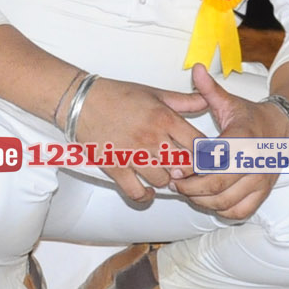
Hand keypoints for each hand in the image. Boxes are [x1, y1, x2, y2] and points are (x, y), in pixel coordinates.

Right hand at [71, 76, 207, 202]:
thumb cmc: (116, 95)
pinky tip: (148, 190)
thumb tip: (205, 101)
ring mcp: (133, 154)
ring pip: (164, 180)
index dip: (205, 154)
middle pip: (185, 166)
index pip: (198, 144)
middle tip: (185, 169)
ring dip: (166, 180)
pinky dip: (145, 196)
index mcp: (164, 118)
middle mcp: (151, 137)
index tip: (203, 158)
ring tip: (163, 173)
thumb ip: (183, 100)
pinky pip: (136, 192)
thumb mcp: (154, 93)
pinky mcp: (115, 167)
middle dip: (188, 169)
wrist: (82, 101)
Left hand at [168, 64, 282, 220]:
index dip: (190, 169)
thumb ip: (209, 89)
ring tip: (187, 191)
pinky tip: (209, 200)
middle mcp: (254, 162)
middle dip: (190, 188)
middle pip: (216, 186)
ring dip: (202, 201)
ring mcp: (261, 180)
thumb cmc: (249, 116)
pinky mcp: (264, 192)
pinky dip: (222, 210)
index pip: (212, 161)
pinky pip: (241, 211)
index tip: (175, 169)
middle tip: (175, 184)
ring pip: (226, 202)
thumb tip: (195, 68)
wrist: (281, 128)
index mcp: (242, 139)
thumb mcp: (229, 101)